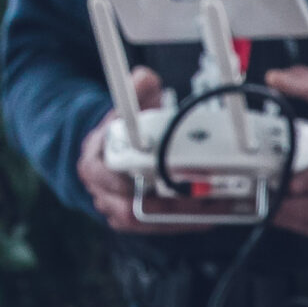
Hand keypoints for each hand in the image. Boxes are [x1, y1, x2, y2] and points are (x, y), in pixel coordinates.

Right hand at [79, 68, 214, 234]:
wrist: (107, 155)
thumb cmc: (118, 134)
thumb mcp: (125, 108)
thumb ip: (137, 93)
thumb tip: (145, 78)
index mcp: (94, 163)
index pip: (107, 175)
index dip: (132, 177)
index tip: (159, 172)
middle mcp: (102, 192)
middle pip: (128, 208)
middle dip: (167, 204)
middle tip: (200, 194)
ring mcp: (116, 211)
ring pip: (145, 222)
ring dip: (180, 217)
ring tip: (213, 207)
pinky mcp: (135, 223)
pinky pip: (158, 228)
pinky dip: (183, 223)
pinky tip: (210, 215)